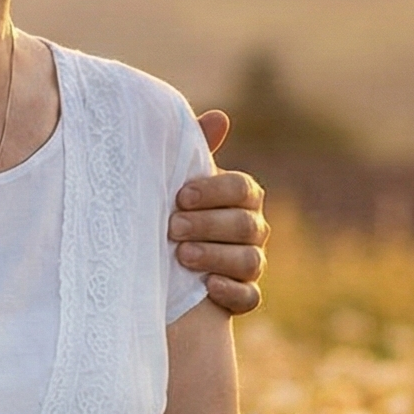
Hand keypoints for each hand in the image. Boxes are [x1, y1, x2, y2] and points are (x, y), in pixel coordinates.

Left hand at [177, 110, 268, 315]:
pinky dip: (231, 292)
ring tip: (182, 255)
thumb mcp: (178, 179)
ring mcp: (251, 263)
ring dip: (215, 257)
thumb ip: (196, 150)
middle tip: (173, 227)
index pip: (242, 188)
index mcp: (242, 196)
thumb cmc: (172, 208)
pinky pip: (250, 296)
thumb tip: (219, 117)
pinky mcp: (244, 294)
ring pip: (250, 261)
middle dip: (209, 225)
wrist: (160, 259)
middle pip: (245, 225)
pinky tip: (207, 286)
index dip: (214, 191)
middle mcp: (253, 228)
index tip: (181, 196)